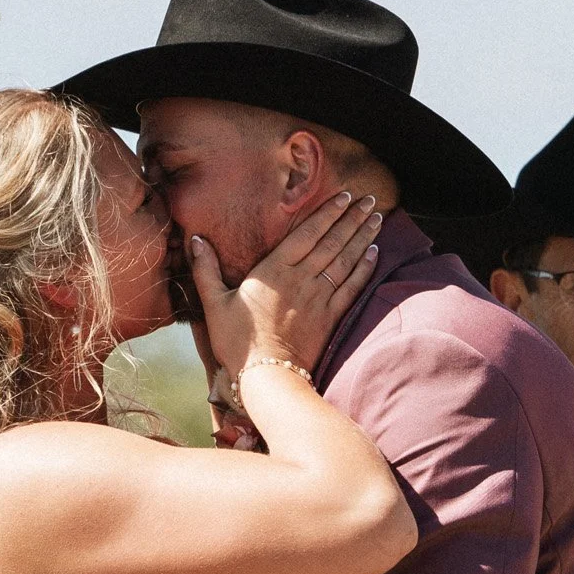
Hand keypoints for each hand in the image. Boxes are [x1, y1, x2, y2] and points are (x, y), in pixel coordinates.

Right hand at [187, 194, 379, 387]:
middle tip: (371, 200)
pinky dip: (365, 269)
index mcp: (273, 271)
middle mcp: (300, 279)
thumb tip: (195, 239)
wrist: (267, 377)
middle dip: (353, 219)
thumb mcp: (214, 304)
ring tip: (378, 219)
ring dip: (363, 238)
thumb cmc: (237, 342)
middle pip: (332, 242)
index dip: (328, 213)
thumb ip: (205, 270)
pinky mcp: (330, 318)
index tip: (345, 196)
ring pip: (346, 261)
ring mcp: (318, 298)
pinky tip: (375, 253)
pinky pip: (351, 287)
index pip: (307, 233)